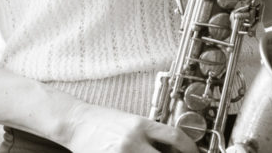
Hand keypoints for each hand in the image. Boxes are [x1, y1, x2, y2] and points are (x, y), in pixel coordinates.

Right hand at [62, 102, 196, 152]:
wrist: (77, 122)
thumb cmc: (104, 121)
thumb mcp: (133, 122)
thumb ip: (152, 134)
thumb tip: (172, 147)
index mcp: (142, 124)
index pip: (175, 136)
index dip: (190, 147)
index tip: (195, 152)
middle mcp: (133, 139)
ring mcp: (121, 152)